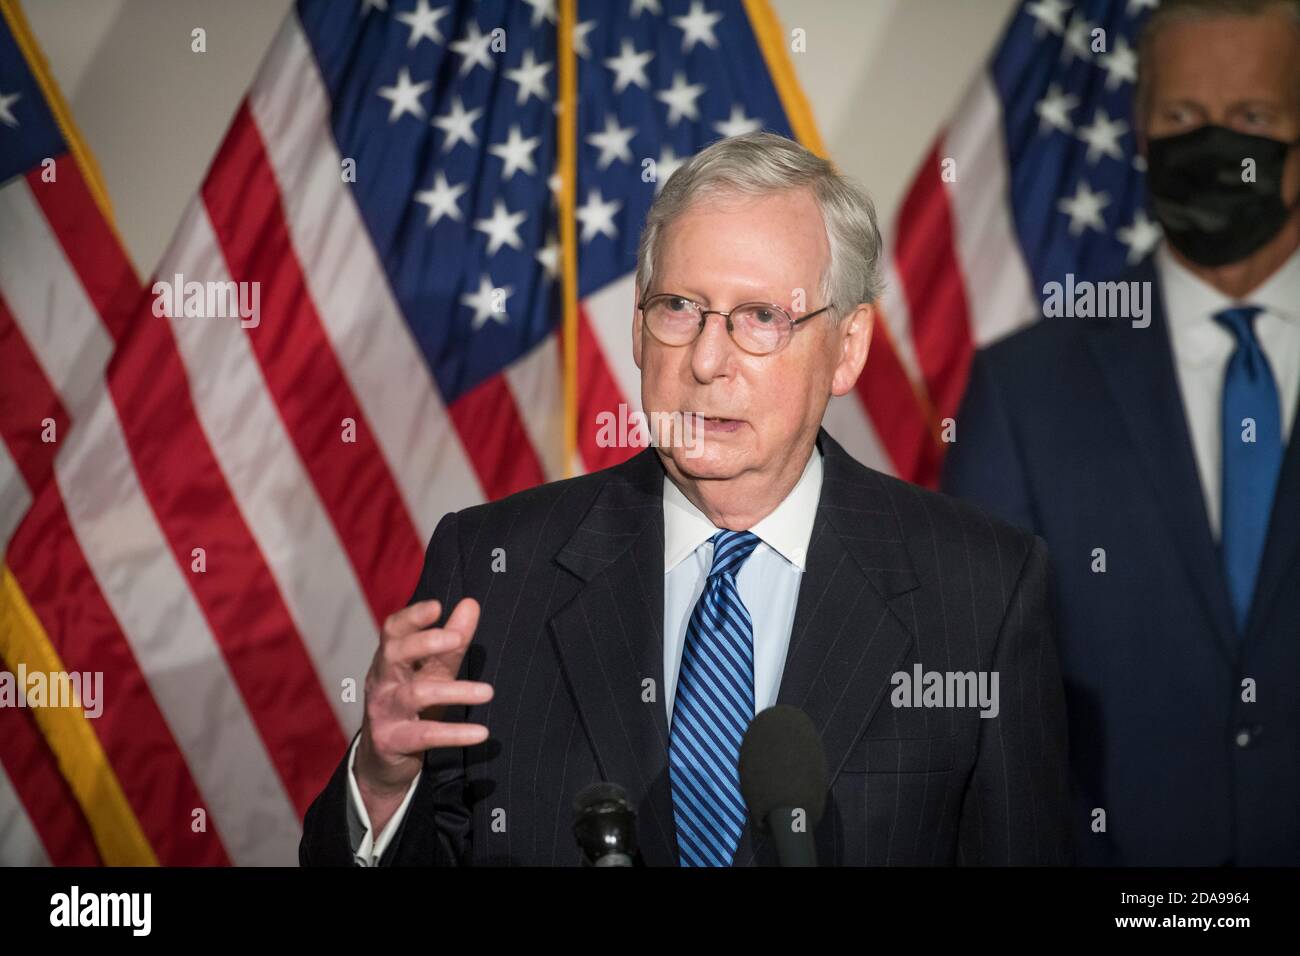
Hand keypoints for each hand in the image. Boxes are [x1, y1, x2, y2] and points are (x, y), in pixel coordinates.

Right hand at [354, 597, 491, 823]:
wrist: (382, 757)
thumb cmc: (412, 704)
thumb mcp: (433, 671)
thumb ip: (452, 641)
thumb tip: (471, 603)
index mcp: (389, 658)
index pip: (393, 630)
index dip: (413, 616)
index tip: (437, 606)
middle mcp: (382, 680)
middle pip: (395, 653)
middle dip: (425, 643)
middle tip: (457, 638)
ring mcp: (384, 711)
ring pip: (415, 694)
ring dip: (454, 691)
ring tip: (488, 692)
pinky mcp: (391, 740)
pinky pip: (425, 735)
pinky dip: (454, 733)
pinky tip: (481, 733)